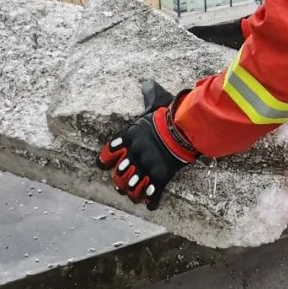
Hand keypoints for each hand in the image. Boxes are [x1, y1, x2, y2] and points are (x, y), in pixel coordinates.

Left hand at [97, 80, 198, 209]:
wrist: (184, 128)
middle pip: (118, 174)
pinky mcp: (161, 176)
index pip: (108, 153)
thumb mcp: (154, 102)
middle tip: (121, 186)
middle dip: (119, 182)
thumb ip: (148, 94)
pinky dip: (151, 202)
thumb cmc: (169, 113)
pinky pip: (152, 194)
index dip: (104, 161)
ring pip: (132, 187)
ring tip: (134, 197)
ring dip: (132, 193)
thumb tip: (147, 82)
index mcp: (128, 137)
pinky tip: (150, 205)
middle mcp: (134, 154)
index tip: (103, 165)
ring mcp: (146, 166)